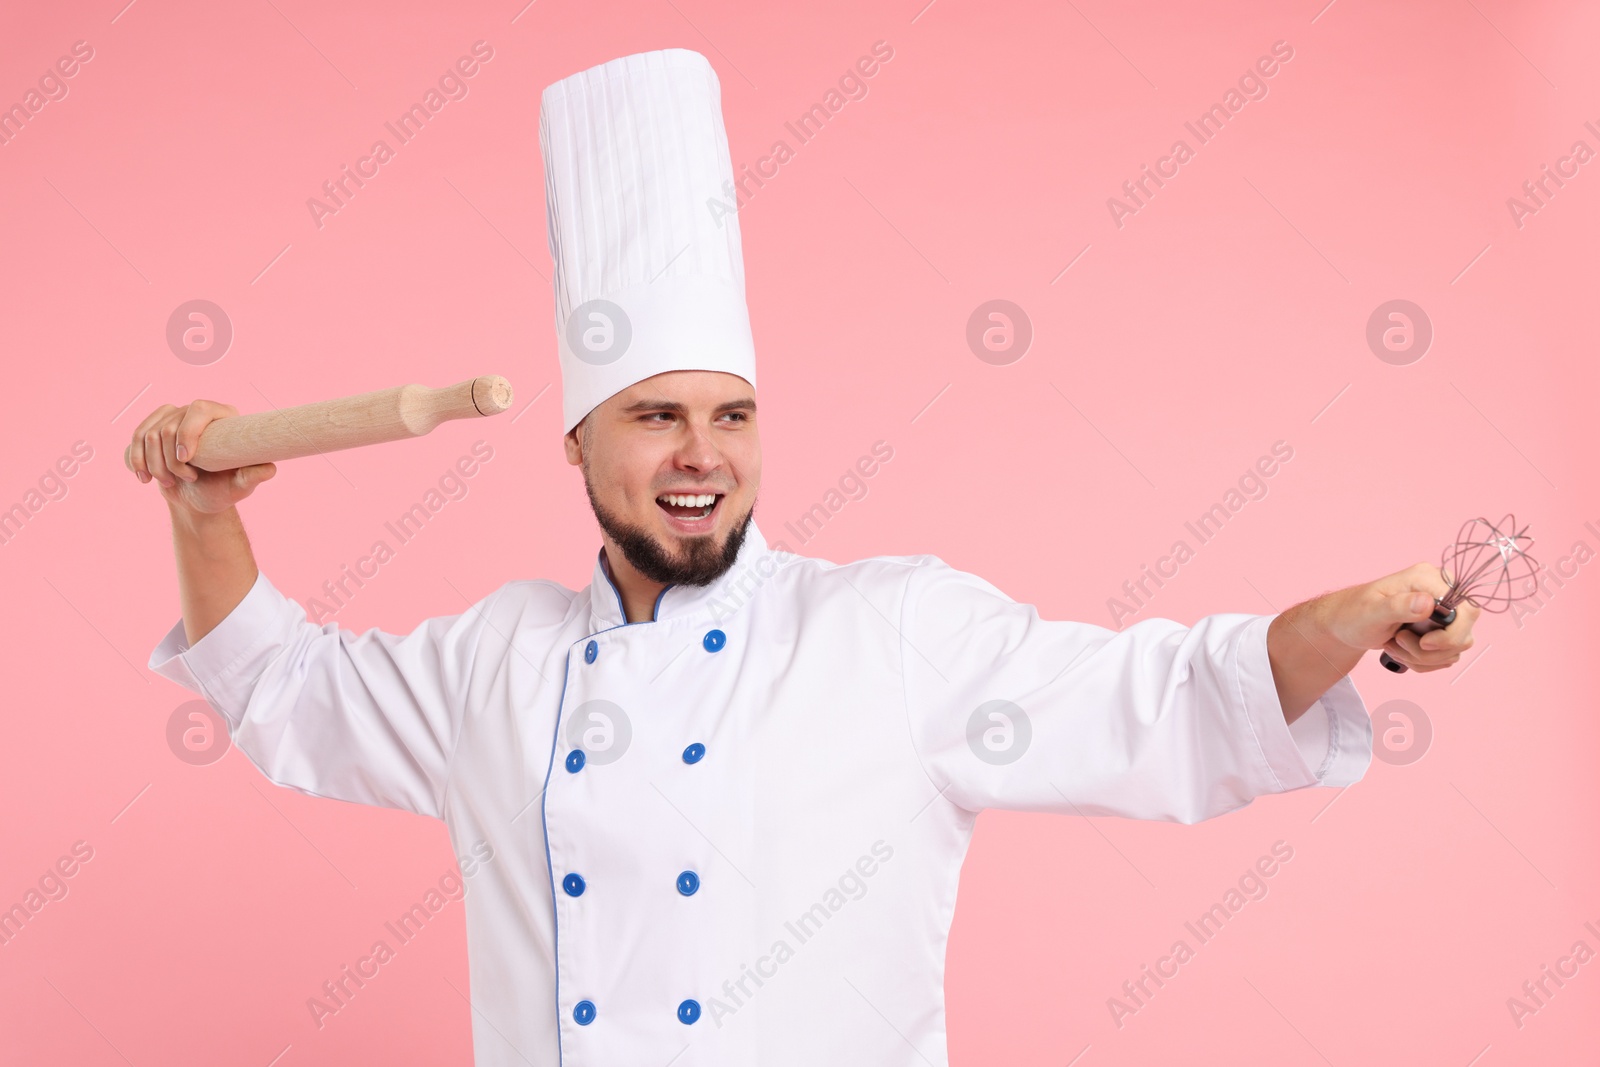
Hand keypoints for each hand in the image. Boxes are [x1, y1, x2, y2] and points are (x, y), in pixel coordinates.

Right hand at [128, 400, 276, 514]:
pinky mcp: (153, 430)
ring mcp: (172, 419)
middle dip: (171, 460)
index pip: (199, 409)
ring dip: (154, 464)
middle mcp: (197, 413)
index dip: (187, 432)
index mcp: (223, 417)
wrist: (200, 500)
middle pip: (169, 426)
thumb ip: (253, 476)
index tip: (186, 460)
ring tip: (168, 483)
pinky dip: (135, 461)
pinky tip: (144, 478)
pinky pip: (135, 439)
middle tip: (185, 479)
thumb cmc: (224, 491)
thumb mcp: (240, 486)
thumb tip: (270, 469)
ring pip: (147, 434)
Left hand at [1319, 562, 1480, 672]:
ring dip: (1423, 658)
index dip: (1450, 634)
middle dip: (1432, 650)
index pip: (1466, 610)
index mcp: (1427, 578)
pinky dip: (1423, 662)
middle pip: (1464, 632)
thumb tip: (1427, 602)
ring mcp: (1443, 613)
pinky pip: (1446, 656)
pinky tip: (1400, 651)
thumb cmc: (1353, 614)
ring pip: (1456, 649)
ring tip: (1394, 646)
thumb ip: (1398, 606)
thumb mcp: (1371, 611)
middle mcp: (1441, 593)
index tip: (1423, 643)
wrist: (1345, 626)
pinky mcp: (1441, 630)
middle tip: (1399, 643)